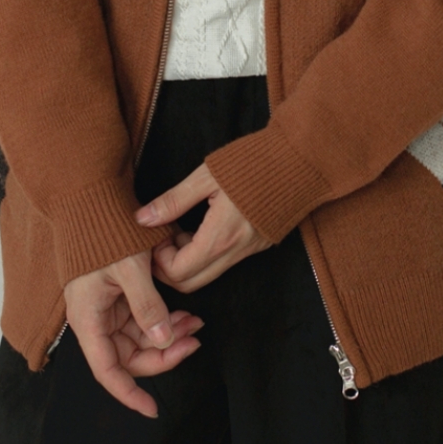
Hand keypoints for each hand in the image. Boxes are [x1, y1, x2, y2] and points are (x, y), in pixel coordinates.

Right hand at [64, 248, 203, 416]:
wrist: (91, 204)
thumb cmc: (105, 234)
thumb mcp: (130, 269)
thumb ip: (148, 306)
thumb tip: (164, 340)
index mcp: (89, 320)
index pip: (108, 371)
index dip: (129, 394)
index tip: (152, 409)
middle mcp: (95, 321)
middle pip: (129, 358)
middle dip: (163, 355)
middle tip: (194, 342)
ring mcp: (106, 310)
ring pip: (140, 340)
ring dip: (168, 337)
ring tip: (194, 322)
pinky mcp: (117, 299)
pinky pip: (142, 321)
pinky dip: (163, 321)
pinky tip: (184, 315)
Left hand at [136, 163, 270, 292]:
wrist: (300, 159)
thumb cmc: (254, 162)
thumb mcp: (206, 176)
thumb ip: (173, 200)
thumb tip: (142, 219)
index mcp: (221, 236)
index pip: (178, 272)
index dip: (158, 262)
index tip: (155, 237)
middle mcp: (237, 251)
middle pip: (191, 284)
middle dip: (169, 268)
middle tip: (162, 240)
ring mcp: (251, 250)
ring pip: (208, 275)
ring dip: (188, 262)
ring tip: (182, 230)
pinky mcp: (259, 245)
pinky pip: (225, 263)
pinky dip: (206, 255)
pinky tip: (202, 227)